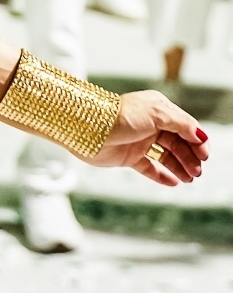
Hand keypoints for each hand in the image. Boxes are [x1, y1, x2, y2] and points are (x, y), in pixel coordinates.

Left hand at [86, 89, 208, 185]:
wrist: (88, 128)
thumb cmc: (120, 116)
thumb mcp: (156, 113)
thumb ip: (181, 123)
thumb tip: (199, 135)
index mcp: (157, 109)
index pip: (185, 127)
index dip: (197, 141)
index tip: (205, 156)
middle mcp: (150, 125)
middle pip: (178, 143)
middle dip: (190, 157)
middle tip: (197, 172)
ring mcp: (139, 141)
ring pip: (166, 157)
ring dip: (180, 167)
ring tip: (189, 178)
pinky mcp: (129, 156)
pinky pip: (150, 168)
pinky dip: (162, 175)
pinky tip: (174, 182)